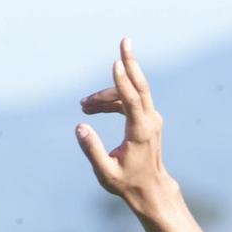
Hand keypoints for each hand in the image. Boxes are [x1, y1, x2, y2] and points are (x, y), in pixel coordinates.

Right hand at [76, 37, 171, 208]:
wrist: (150, 190)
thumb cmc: (127, 184)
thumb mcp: (105, 172)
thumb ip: (92, 150)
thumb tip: (79, 127)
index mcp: (141, 133)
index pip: (133, 101)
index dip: (123, 81)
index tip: (116, 62)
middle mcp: (150, 122)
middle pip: (140, 87)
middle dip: (130, 63)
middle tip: (125, 41)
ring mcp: (151, 120)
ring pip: (130, 94)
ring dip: (106, 95)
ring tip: (84, 105)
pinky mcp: (147, 120)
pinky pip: (130, 101)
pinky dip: (113, 101)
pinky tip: (94, 107)